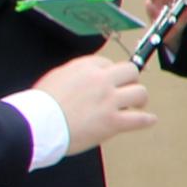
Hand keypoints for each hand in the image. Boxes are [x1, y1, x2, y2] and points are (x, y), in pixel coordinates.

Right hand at [34, 53, 156, 151]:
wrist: (37, 123)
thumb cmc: (40, 104)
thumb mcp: (57, 77)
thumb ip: (76, 75)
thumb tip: (86, 79)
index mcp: (85, 67)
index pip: (108, 63)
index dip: (111, 74)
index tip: (111, 81)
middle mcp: (101, 80)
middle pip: (130, 71)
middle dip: (130, 80)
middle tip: (127, 90)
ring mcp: (109, 101)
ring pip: (140, 92)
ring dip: (140, 99)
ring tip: (137, 106)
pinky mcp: (113, 122)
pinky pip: (139, 119)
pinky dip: (146, 120)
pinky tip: (149, 120)